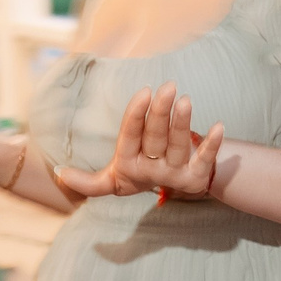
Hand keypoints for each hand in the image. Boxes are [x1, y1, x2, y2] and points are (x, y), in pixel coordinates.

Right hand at [54, 82, 223, 200]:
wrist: (171, 193)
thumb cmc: (138, 174)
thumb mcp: (112, 181)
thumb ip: (89, 183)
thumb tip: (59, 175)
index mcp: (128, 166)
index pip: (129, 137)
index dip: (136, 115)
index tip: (144, 92)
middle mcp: (151, 172)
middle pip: (155, 139)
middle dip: (160, 114)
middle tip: (167, 87)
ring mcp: (174, 175)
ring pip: (178, 146)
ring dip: (183, 124)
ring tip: (186, 98)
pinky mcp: (196, 178)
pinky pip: (205, 160)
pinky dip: (212, 144)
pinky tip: (220, 126)